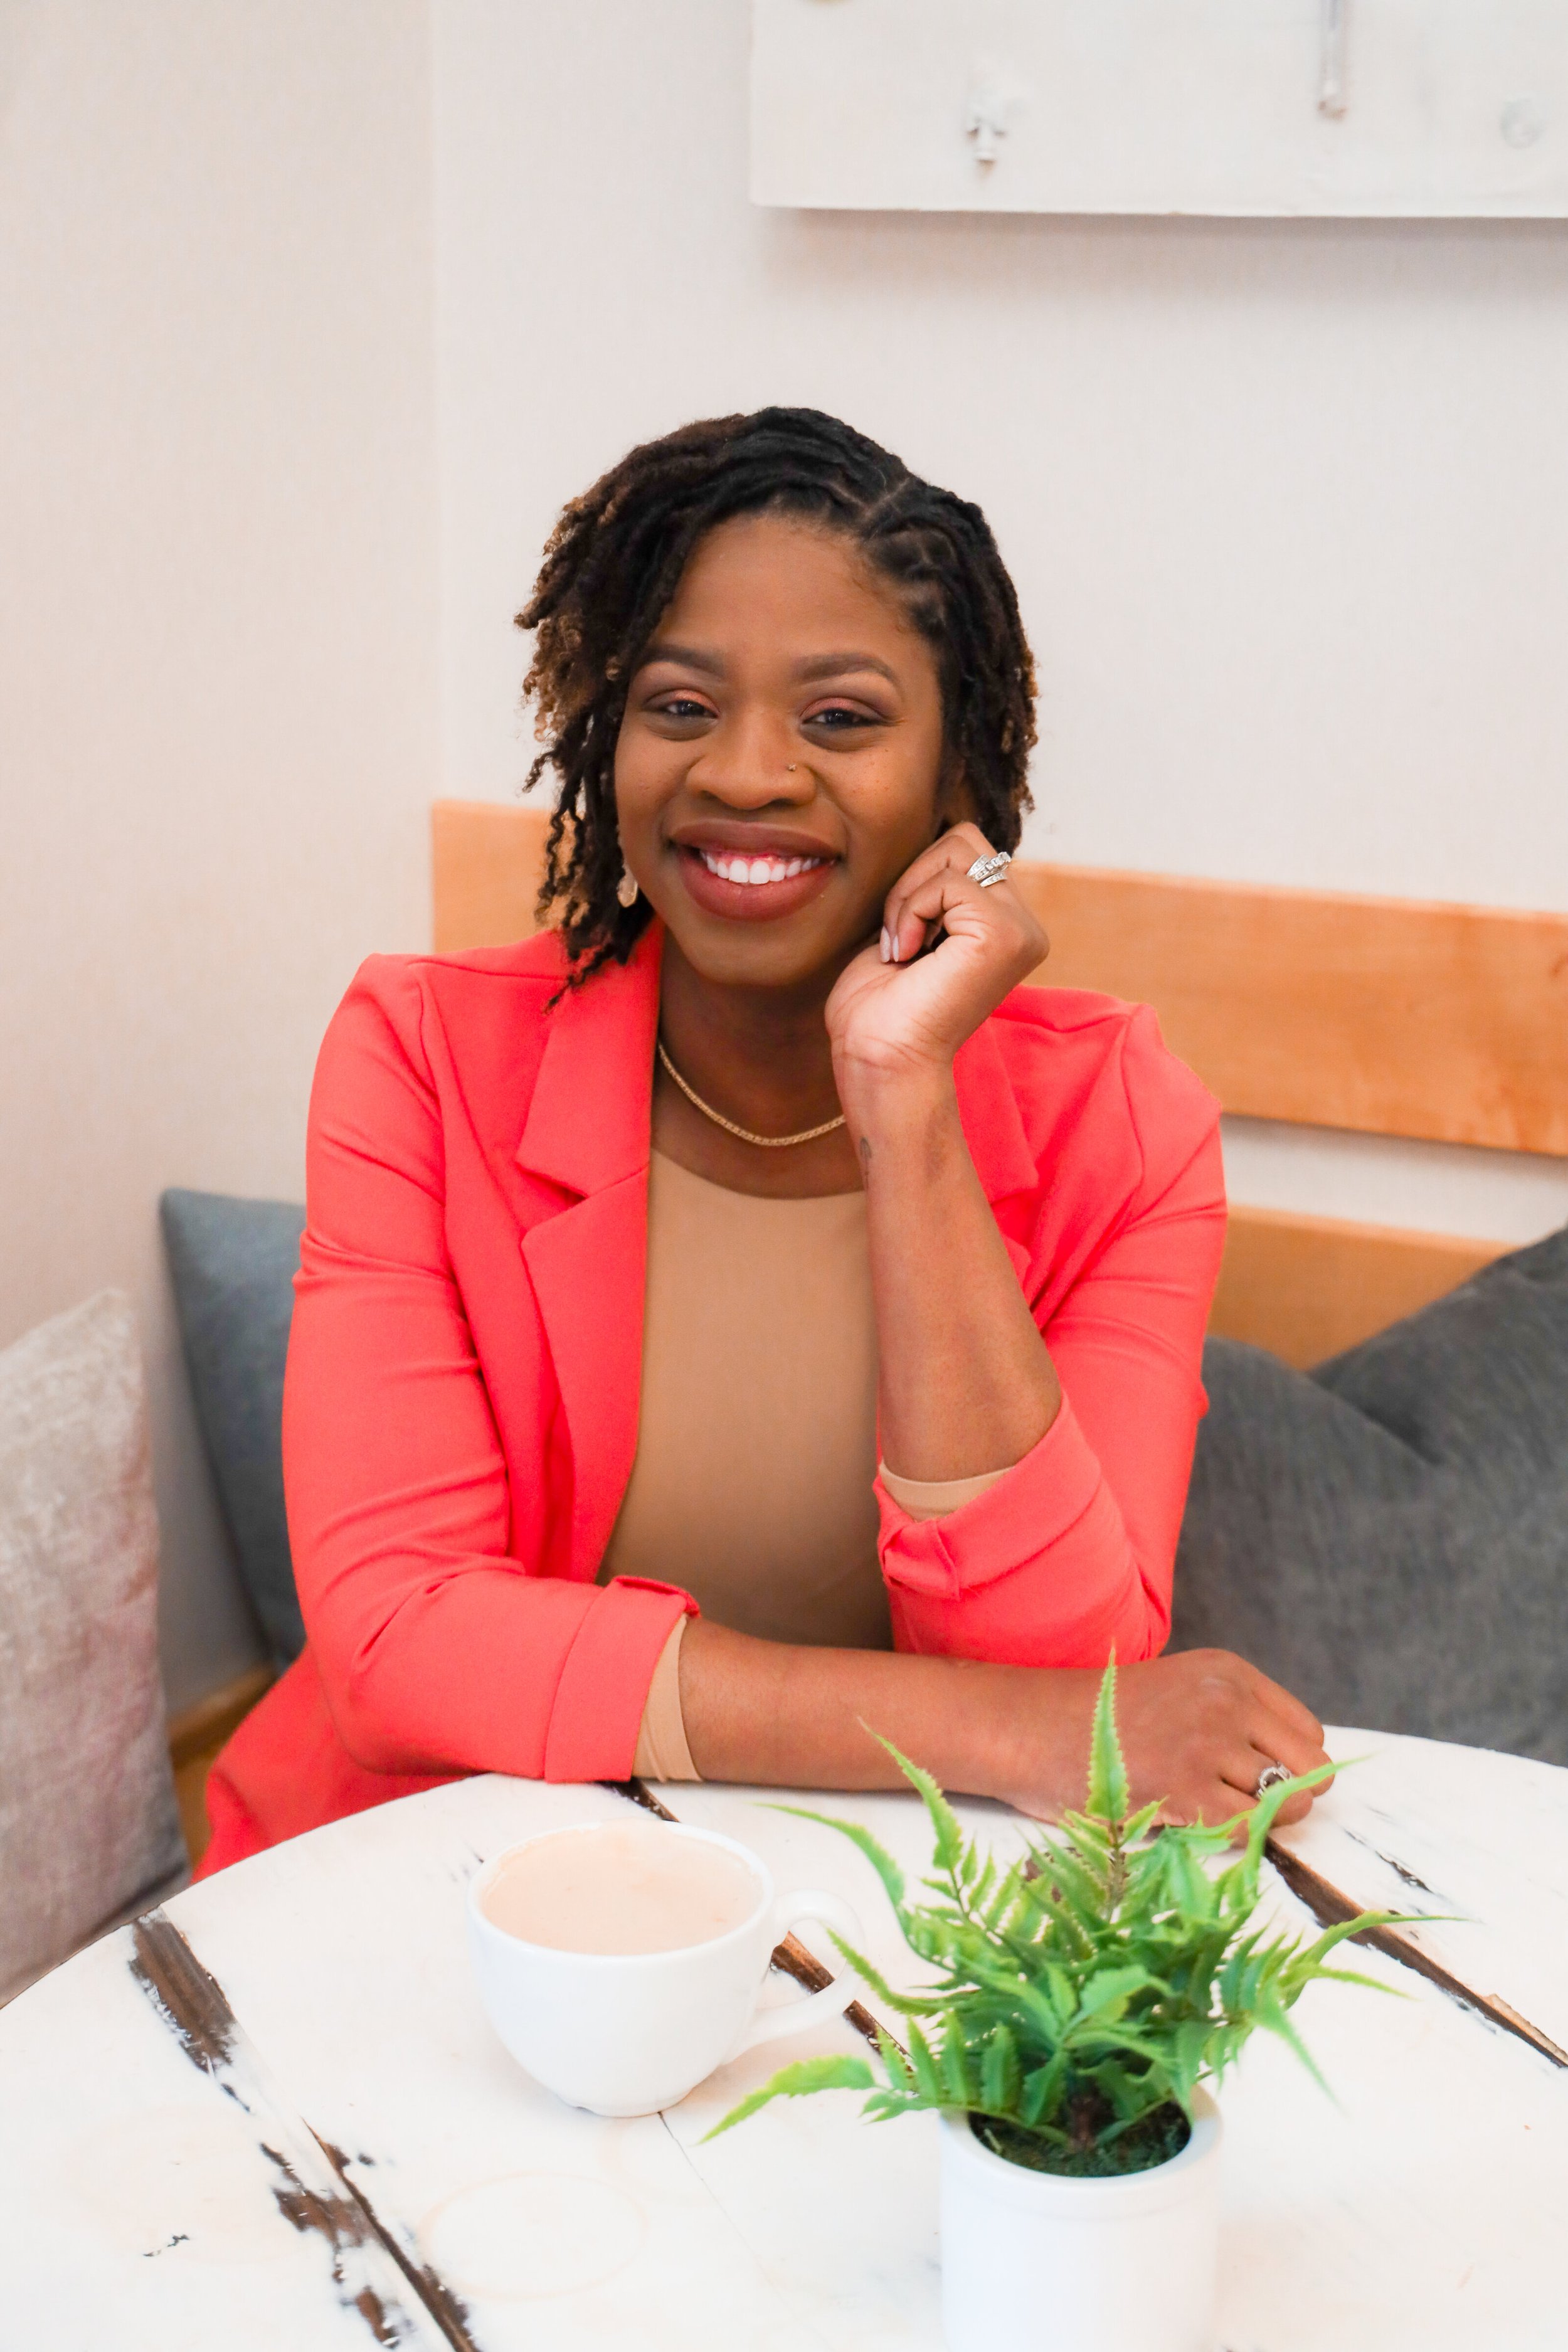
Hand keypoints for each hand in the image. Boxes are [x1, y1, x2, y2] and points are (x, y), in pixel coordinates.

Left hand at [825, 823, 1046, 1093]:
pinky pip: (947, 882)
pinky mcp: (1006, 934)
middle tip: (900, 940)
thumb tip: (933, 839)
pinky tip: (908, 956)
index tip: (901, 942)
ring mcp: (1022, 929)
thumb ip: (931, 888)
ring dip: (909, 895)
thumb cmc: (880, 1007)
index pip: (963, 851)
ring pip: (956, 850)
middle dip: (914, 880)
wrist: (878, 1058)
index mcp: (1007, 926)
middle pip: (964, 839)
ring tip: (904, 948)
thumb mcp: (908, 929)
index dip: (916, 883)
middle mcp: (1025, 927)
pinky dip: (910, 912)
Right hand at [991, 1650, 1332, 1833]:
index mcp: (1229, 1672)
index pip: (1308, 1732)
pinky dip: (1232, 1838)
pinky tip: (1193, 1823)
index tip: (1250, 1777)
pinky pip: (1248, 1829)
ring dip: (1257, 1821)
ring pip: (1285, 1803)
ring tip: (1207, 1813)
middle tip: (1234, 1804)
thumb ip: (1233, 1719)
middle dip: (1285, 1796)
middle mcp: (1228, 1701)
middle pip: (1309, 1768)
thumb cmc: (1101, 1720)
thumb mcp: (1179, 1692)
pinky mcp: (1187, 1787)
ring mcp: (1209, 1743)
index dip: (1288, 1764)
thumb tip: (1299, 1779)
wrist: (1033, 1727)